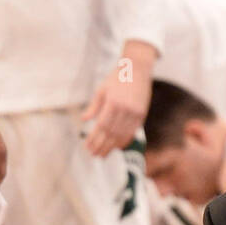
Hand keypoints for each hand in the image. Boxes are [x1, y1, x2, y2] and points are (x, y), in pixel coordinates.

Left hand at [81, 40, 156, 156]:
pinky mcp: (142, 115)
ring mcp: (135, 113)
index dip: (94, 138)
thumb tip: (84, 120)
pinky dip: (124, 141)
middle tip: (94, 155)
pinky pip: (132, 132)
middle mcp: (125, 109)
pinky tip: (116, 147)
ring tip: (102, 154)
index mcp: (113, 102)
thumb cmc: (117, 78)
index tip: (87, 147)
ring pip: (122, 135)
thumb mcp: (102, 89)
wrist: (137, 69)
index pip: (102, 126)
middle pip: (111, 133)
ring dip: (111, 146)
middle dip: (101, 146)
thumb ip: (94, 106)